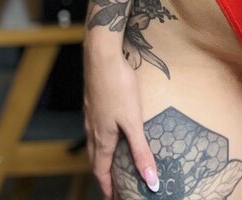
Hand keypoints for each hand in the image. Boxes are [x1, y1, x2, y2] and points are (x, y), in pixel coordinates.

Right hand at [83, 38, 159, 196]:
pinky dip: (101, 135)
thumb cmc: (118, 86)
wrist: (101, 56)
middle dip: (102, 173)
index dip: (106, 185)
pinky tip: (109, 126)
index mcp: (102, 138)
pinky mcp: (93, 99)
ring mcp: (91, 113)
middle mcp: (93, 128)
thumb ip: (141, 151)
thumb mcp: (133, 122)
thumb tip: (150, 180)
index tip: (112, 196)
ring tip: (111, 159)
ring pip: (94, 141)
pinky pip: (95, 125)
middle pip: (95, 158)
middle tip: (111, 183)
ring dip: (100, 154)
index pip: (101, 170)